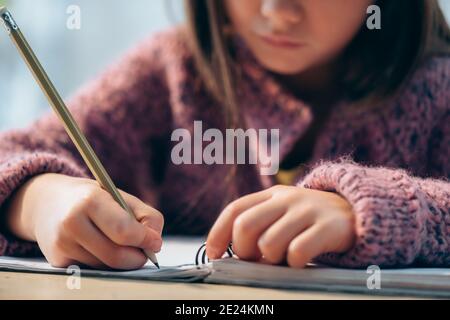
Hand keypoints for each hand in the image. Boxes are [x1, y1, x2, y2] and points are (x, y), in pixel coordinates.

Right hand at [6, 173, 163, 269]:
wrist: (48, 202)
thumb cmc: (93, 198)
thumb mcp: (120, 196)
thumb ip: (147, 216)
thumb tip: (155, 243)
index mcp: (90, 201)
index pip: (123, 230)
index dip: (145, 240)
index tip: (155, 243)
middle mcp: (72, 223)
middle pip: (116, 256)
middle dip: (137, 257)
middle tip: (145, 251)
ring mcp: (62, 244)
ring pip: (107, 266)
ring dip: (122, 260)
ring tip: (119, 243)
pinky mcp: (58, 261)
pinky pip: (94, 269)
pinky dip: (105, 263)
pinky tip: (99, 246)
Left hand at [206, 185, 355, 267]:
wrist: (355, 212)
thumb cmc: (309, 219)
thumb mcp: (283, 212)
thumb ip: (259, 223)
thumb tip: (229, 252)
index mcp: (271, 194)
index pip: (235, 210)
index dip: (218, 233)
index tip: (214, 254)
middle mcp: (287, 199)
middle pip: (245, 225)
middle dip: (244, 250)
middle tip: (256, 259)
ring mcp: (307, 211)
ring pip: (269, 242)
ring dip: (270, 259)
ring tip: (282, 258)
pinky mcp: (327, 227)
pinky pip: (297, 252)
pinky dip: (293, 263)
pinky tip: (300, 260)